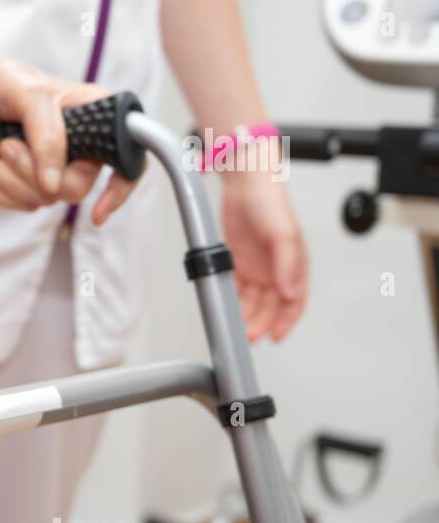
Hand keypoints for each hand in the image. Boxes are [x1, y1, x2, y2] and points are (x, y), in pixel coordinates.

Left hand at [0, 53, 137, 223]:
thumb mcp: (28, 94)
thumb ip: (47, 136)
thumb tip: (54, 184)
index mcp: (95, 115)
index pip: (129, 158)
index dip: (120, 188)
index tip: (98, 211)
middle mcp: (81, 144)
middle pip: (75, 189)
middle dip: (34, 173)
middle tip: (9, 146)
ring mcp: (55, 166)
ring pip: (45, 200)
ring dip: (11, 181)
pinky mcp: (29, 181)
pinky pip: (21, 205)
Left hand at [220, 168, 307, 341]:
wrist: (245, 186)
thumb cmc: (272, 205)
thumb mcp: (284, 235)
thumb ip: (287, 265)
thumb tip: (289, 292)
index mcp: (294, 266)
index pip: (294, 302)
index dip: (288, 321)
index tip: (277, 336)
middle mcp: (276, 270)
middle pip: (271, 306)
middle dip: (262, 323)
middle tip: (251, 336)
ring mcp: (256, 268)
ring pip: (253, 302)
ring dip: (247, 316)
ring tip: (238, 328)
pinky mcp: (237, 263)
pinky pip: (235, 289)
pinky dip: (232, 301)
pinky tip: (227, 310)